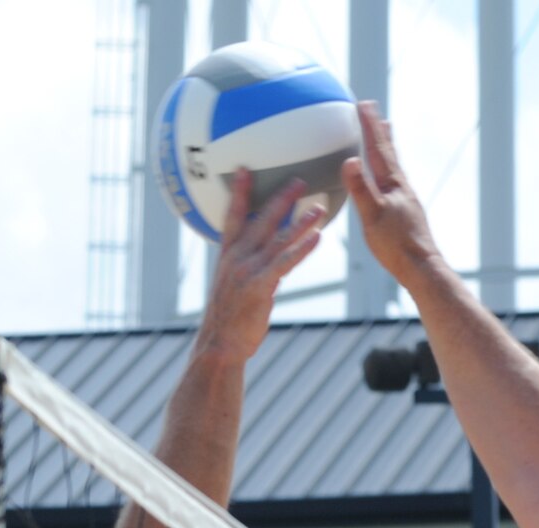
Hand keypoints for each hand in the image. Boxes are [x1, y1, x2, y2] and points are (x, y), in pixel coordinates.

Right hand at [196, 168, 327, 364]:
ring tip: (319, 208)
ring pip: (277, 239)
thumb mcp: (231, 289)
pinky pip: (285, 263)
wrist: (219, 346)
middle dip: (281, 199)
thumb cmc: (227, 322)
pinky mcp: (261, 287)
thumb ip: (246, 269)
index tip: (245, 169)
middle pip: (261, 221)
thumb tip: (264, 261)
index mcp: (227, 257)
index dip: (240, 193)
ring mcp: (248, 271)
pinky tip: (317, 238)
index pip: (233, 217)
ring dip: (300, 222)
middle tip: (300, 181)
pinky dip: (302, 249)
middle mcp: (237, 259)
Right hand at [341, 102, 442, 285]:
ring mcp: (405, 200)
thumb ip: (361, 189)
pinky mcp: (406, 214)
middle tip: (375, 111)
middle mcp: (401, 188)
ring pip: (394, 167)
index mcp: (393, 185)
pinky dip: (389, 172)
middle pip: (389, 153)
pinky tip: (388, 181)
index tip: (362, 104)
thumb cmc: (396, 246)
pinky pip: (394, 184)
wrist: (422, 268)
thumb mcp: (372, 217)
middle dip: (379, 131)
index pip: (378, 149)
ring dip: (387, 150)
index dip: (370, 126)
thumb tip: (350, 160)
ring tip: (386, 136)